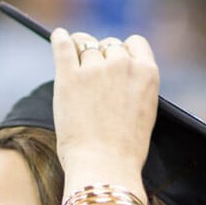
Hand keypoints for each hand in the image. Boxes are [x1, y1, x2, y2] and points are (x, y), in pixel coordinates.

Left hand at [49, 28, 158, 181]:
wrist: (104, 167)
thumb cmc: (124, 151)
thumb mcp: (144, 113)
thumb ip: (134, 88)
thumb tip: (116, 76)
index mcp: (147, 73)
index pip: (134, 43)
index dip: (123, 52)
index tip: (114, 63)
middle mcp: (122, 65)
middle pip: (109, 45)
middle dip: (102, 58)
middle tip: (93, 78)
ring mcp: (95, 69)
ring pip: (86, 46)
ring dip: (81, 55)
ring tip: (75, 67)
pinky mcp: (69, 77)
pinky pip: (63, 47)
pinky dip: (59, 40)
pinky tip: (58, 37)